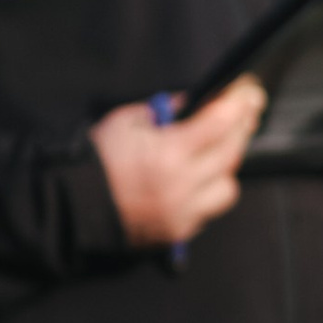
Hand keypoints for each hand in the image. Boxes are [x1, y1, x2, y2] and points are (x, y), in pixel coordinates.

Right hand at [92, 76, 265, 248]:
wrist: (71, 206)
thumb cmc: (97, 159)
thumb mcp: (128, 121)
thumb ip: (167, 112)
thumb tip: (198, 103)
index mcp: (168, 153)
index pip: (220, 122)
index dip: (239, 103)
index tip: (251, 90)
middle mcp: (182, 185)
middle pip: (233, 153)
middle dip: (243, 128)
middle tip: (247, 111)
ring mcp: (183, 212)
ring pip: (229, 187)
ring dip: (228, 165)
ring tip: (218, 148)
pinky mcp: (180, 232)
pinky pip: (209, 209)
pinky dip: (208, 190)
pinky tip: (199, 176)